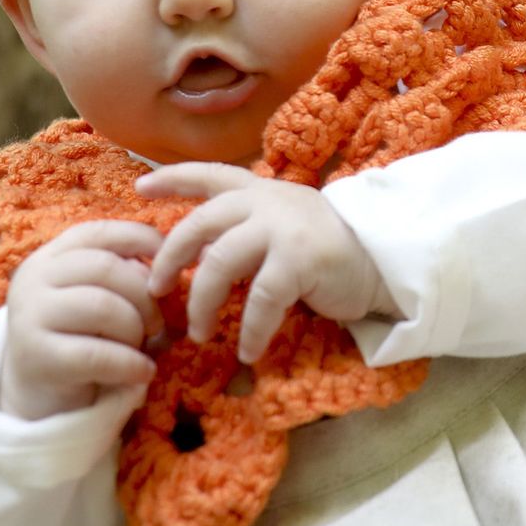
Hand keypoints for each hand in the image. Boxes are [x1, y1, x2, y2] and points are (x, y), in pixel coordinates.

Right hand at [1, 220, 164, 420]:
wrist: (41, 393)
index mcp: (51, 257)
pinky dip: (131, 364)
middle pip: (105, 268)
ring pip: (102, 307)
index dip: (139, 240)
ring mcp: (29, 316)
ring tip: (142, 348)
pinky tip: (143, 372)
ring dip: (136, 330)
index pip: (99, 233)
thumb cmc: (82, 337)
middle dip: (144, 296)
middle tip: (158, 324)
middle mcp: (33, 279)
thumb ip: (125, 274)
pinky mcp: (36, 357)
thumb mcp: (99, 297)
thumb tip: (170, 260)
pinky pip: (97, 354)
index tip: (169, 260)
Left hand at [136, 164, 391, 363]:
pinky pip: (260, 298)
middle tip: (156, 290)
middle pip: (200, 224)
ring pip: (220, 262)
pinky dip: (250, 329)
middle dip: (170, 258)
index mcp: (260, 192)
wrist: (385, 260)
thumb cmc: (330, 249)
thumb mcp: (283, 227)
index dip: (173, 179)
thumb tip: (198, 259)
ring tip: (199, 332)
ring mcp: (283, 228)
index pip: (209, 175)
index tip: (140, 188)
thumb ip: (246, 231)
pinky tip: (248, 351)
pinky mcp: (301, 259)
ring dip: (202, 301)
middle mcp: (267, 203)